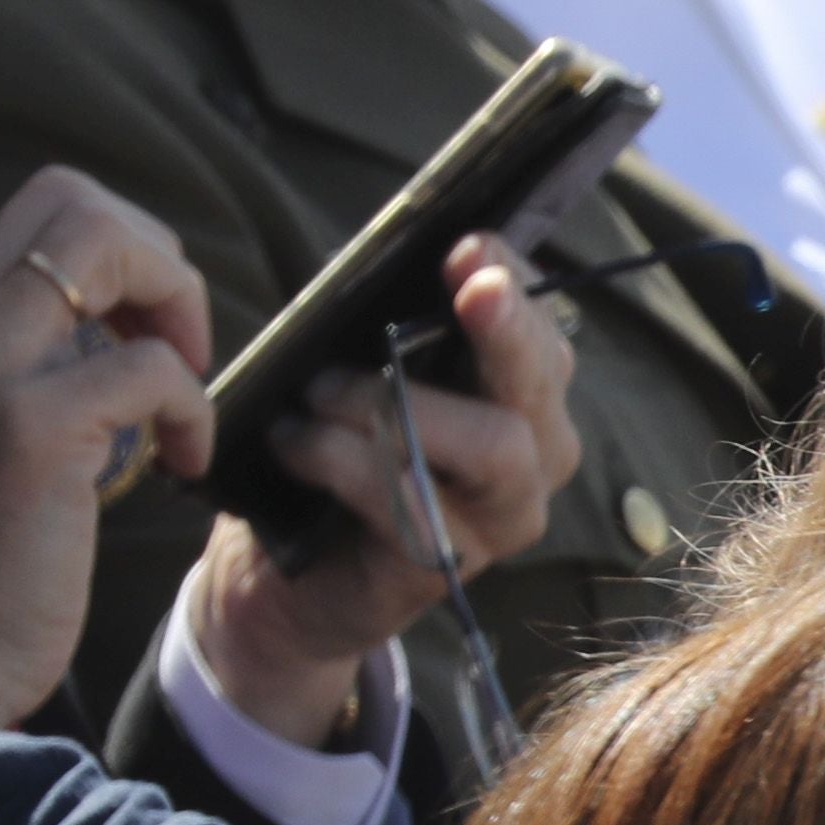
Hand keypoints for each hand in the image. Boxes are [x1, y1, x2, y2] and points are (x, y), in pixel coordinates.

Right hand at [0, 168, 219, 719]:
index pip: (41, 209)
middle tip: (179, 352)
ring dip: (179, 317)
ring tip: (181, 402)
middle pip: (74, 201)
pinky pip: (153, 366)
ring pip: (109, 247)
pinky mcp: (27, 424)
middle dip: (158, 263)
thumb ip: (23, 358)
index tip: (148, 333)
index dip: (124, 253)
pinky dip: (192, 410)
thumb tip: (117, 314)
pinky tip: (183, 466)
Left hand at [180, 232, 580, 750]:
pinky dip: (344, 460)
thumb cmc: (330, 456)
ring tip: (316, 393)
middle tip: (471, 289)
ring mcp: (501, 517)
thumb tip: (388, 258)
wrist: (284, 576)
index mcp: (519, 397)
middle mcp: (533, 456)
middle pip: (540, 388)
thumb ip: (391, 329)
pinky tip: (295, 441)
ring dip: (396, 404)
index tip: (469, 248)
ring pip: (495, 445)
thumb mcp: (360, 376)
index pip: (539, 329)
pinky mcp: (449, 564)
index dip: (514, 283)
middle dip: (507, 331)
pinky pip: (414, 499)